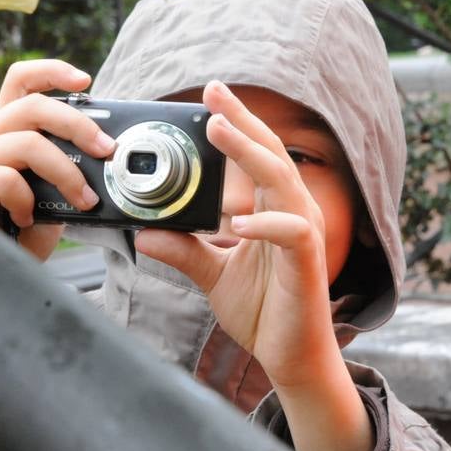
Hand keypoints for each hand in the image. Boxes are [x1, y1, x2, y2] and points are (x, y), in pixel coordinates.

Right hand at [0, 59, 115, 260]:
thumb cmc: (24, 230)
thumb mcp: (55, 190)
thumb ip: (69, 163)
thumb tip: (106, 150)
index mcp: (4, 128)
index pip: (21, 81)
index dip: (52, 71)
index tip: (86, 81)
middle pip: (33, 107)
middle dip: (78, 125)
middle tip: (107, 150)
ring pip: (27, 143)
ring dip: (66, 173)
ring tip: (82, 201)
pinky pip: (6, 178)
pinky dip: (27, 200)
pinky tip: (26, 219)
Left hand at [135, 82, 372, 450]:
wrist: (290, 357)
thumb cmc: (264, 311)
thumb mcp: (211, 274)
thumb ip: (183, 249)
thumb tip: (143, 230)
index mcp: (275, 208)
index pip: (257, 154)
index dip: (236, 123)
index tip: (209, 97)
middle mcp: (294, 211)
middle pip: (271, 153)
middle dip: (241, 121)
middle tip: (214, 94)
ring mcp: (304, 233)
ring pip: (281, 179)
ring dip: (249, 152)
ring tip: (220, 131)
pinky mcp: (308, 261)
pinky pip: (291, 232)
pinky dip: (266, 224)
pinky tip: (240, 223)